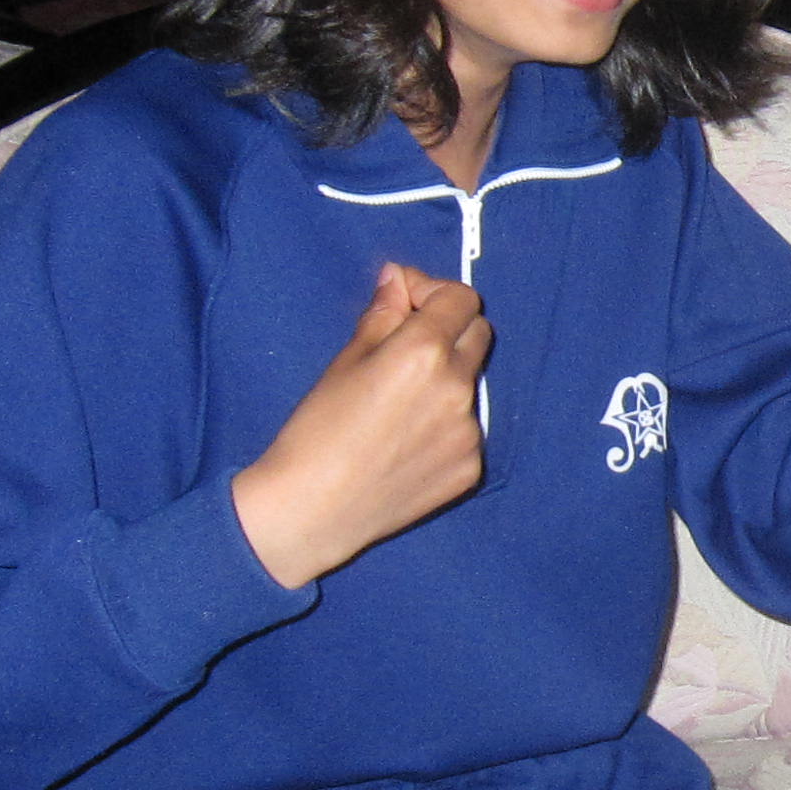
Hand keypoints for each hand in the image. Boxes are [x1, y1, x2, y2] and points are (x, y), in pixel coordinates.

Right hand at [229, 263, 492, 587]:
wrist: (312, 510)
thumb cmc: (316, 432)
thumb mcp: (344, 362)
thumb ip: (382, 316)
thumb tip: (399, 280)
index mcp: (424, 353)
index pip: (461, 299)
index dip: (434, 292)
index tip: (407, 303)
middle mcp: (457, 388)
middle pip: (478, 334)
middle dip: (448, 329)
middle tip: (406, 345)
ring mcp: (469, 431)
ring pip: (470, 385)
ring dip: (444, 380)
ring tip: (396, 407)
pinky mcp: (471, 468)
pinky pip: (466, 430)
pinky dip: (444, 426)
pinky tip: (404, 444)